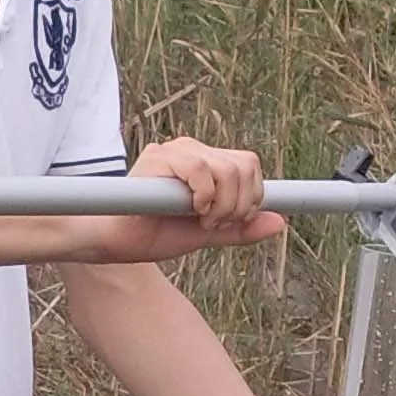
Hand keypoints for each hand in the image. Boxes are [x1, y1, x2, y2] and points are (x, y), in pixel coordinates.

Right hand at [89, 138, 286, 262]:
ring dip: (223, 203)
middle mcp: (191, 150)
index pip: (249, 164)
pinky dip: (204, 194)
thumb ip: (240, 228)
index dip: (253, 195)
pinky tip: (190, 209)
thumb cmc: (154, 235)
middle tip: (216, 223)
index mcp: (205, 162)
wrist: (116, 246)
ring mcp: (174, 151)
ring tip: (202, 219)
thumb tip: (279, 222)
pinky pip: (200, 167)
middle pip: (245, 164)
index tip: (237, 219)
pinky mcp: (157, 158)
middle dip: (240, 203)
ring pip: (227, 167)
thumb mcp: (207, 235)